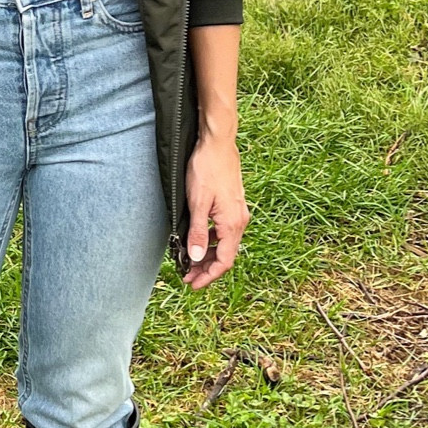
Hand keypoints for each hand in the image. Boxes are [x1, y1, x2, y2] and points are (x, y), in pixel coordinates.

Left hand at [182, 131, 247, 289]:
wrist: (217, 143)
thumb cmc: (206, 169)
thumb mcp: (197, 203)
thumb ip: (197, 232)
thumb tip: (195, 258)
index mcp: (232, 223)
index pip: (224, 261)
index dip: (208, 276)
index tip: (193, 284)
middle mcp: (239, 220)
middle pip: (225, 255)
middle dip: (206, 269)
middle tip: (187, 277)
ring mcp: (237, 212)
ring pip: (224, 243)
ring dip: (208, 255)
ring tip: (190, 262)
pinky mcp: (232, 205)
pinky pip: (223, 231)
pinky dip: (211, 241)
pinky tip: (198, 240)